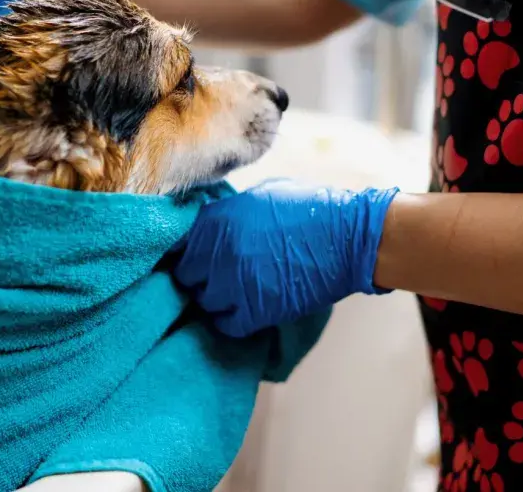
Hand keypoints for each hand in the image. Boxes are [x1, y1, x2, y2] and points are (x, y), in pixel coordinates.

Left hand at [173, 179, 398, 337]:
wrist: (348, 236)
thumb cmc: (308, 207)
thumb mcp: (258, 196)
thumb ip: (228, 213)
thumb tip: (211, 224)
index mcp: (215, 221)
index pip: (174, 246)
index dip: (183, 253)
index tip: (192, 257)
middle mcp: (217, 254)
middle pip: (186, 277)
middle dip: (198, 277)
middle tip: (214, 276)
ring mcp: (234, 285)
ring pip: (204, 303)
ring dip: (215, 300)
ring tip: (232, 293)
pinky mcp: (256, 311)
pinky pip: (226, 325)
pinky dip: (231, 321)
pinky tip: (243, 311)